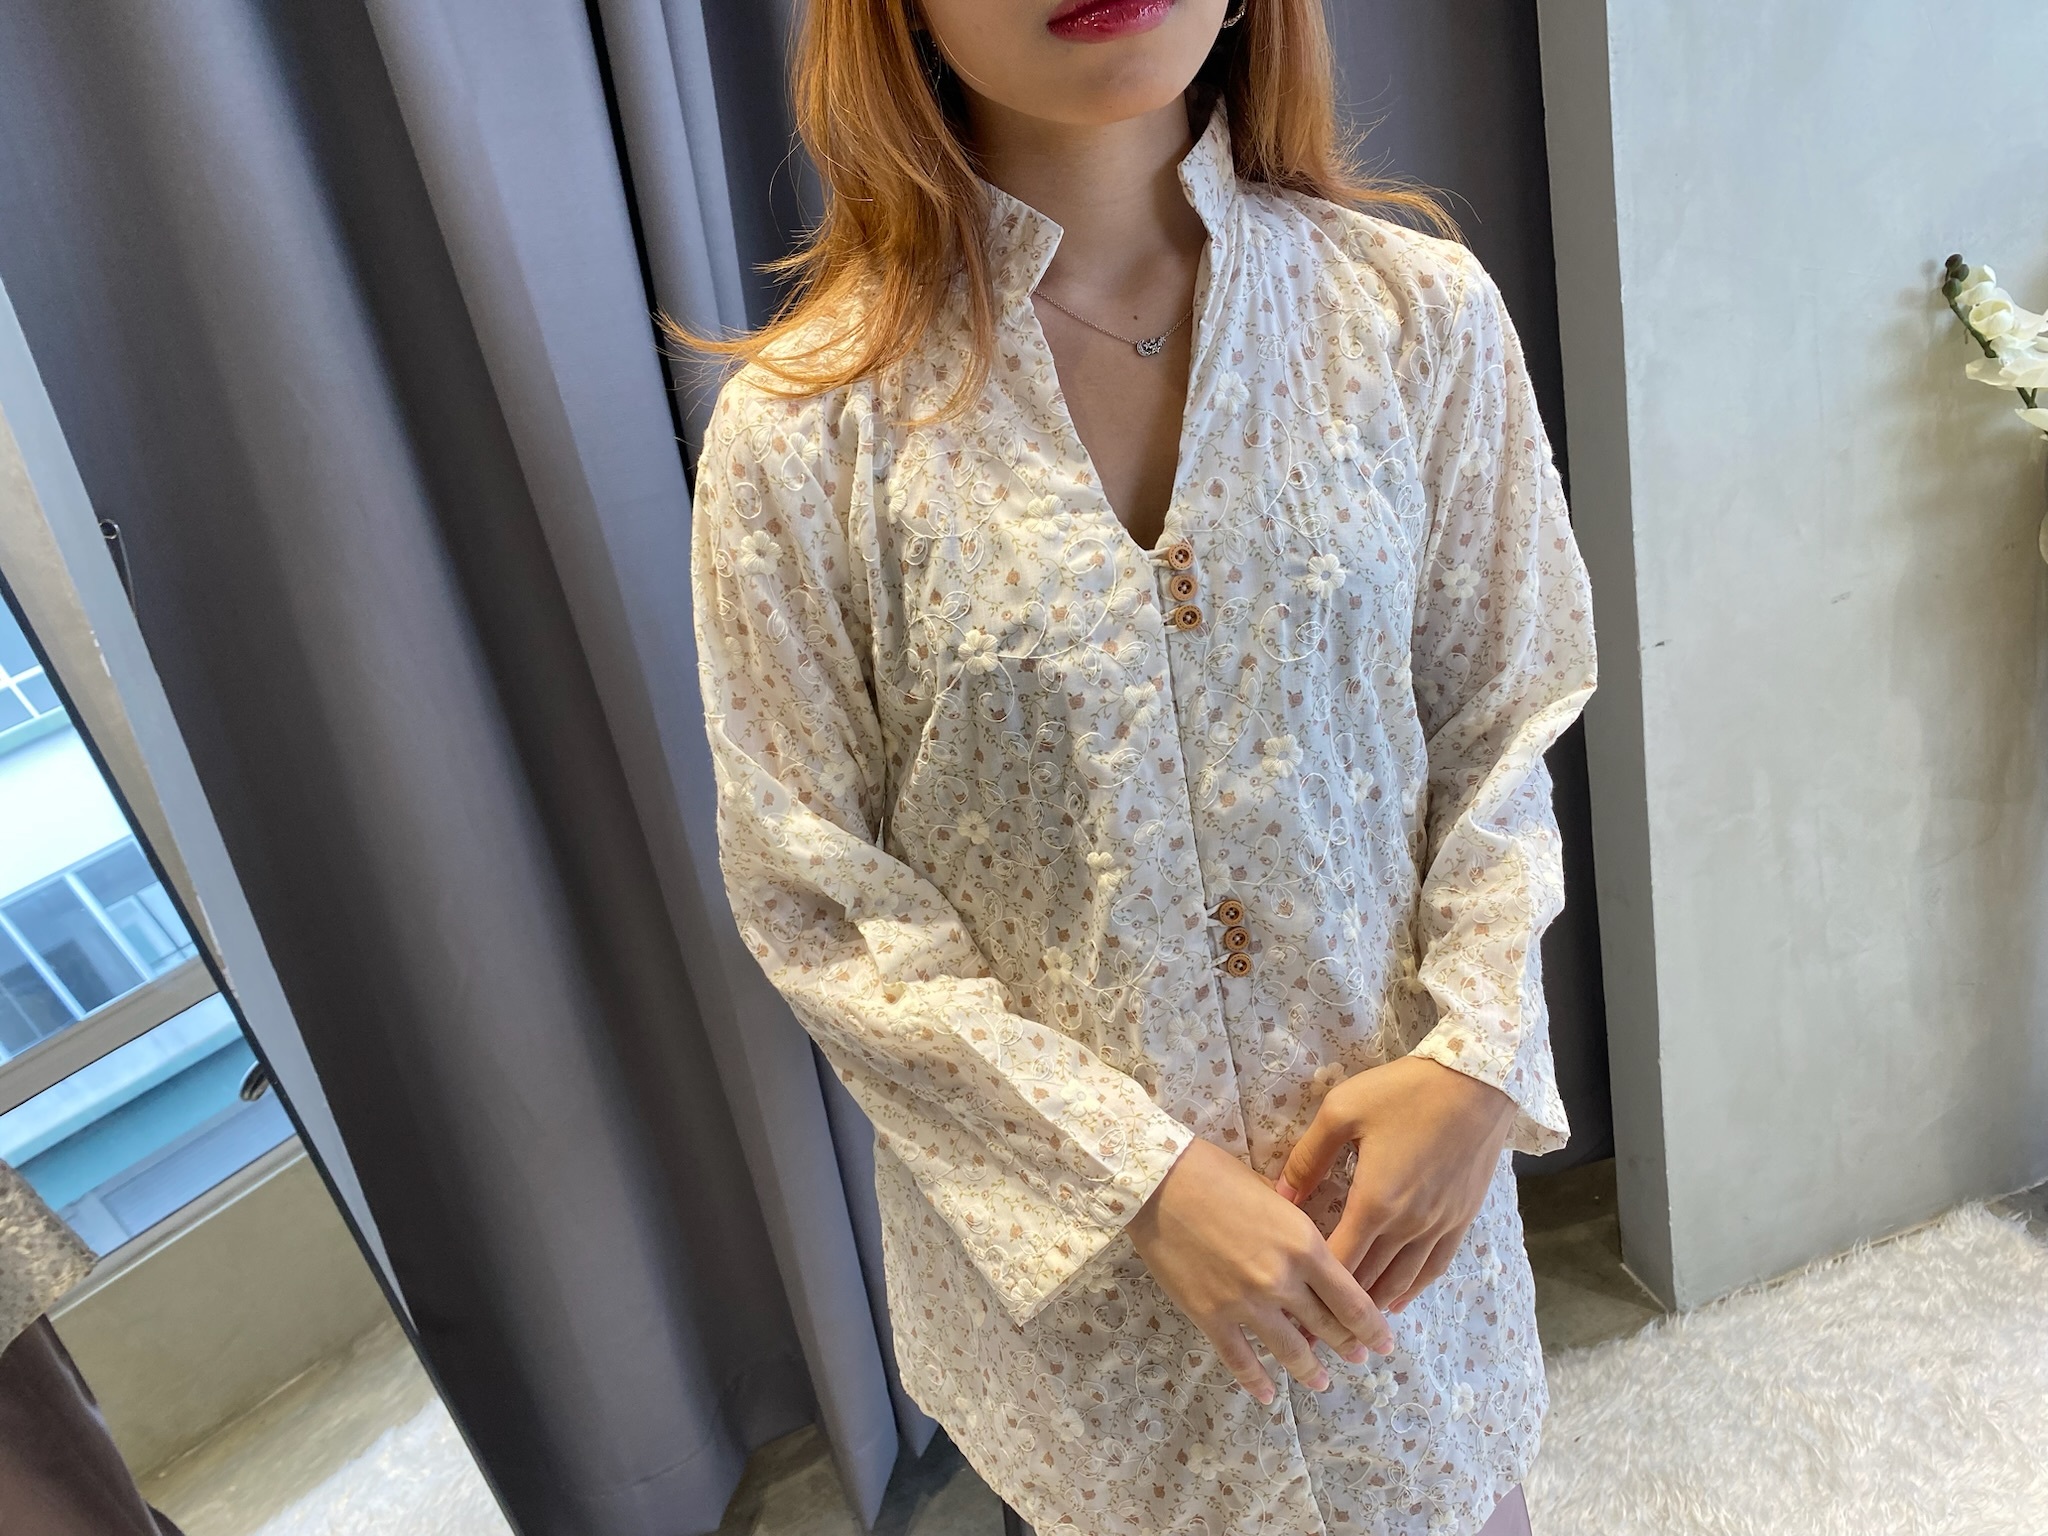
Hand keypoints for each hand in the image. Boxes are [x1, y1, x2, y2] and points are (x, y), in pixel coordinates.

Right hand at [1128, 1137, 1394, 1404]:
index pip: (1351, 1300)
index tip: (1383, 1343)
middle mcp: (1283, 1281)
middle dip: (1347, 1347)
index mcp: (1305, 1246)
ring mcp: (1246, 1303)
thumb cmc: (1217, 1174)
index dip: (1371, 1328)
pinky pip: (1239, 1359)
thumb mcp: (1274, 1195)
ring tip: (1322, 1382)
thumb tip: (1308, 1251)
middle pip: (1327, 1327)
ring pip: (1290, 1350)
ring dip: (1310, 1370)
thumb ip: (1296, 1229)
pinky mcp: (1211, 1316)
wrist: (1160, 1181)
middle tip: (1359, 1359)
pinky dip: (1256, 1381)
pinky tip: (1267, 1394)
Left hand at [1276, 1056, 1517, 1313]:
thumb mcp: (1341, 1111)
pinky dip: (1412, 1289)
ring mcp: (1439, 1225)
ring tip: (1349, 1326)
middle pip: (1369, 1281)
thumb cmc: (1403, 1091)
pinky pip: (1434, 1268)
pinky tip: (1397, 1300)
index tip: (1293, 1315)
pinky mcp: (1461, 1219)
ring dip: (1374, 1305)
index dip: (1314, 1295)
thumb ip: (1308, 1157)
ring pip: (1401, 1281)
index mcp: (1374, 1202)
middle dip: (1340, 1310)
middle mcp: (1408, 1225)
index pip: (1339, 1264)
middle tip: (1314, 1333)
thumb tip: (1279, 1194)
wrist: (1477, 1083)